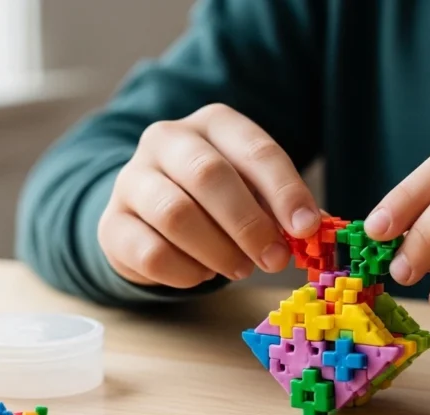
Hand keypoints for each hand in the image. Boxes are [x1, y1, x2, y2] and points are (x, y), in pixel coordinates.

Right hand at [98, 103, 320, 287]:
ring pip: (175, 215)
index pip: (254, 149)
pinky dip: (186, 272)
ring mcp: (132, 179)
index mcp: (213, 124)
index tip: (305, 229)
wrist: (147, 215)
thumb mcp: (253, 192)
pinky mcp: (112, 224)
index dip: (284, 191)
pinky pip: (151, 252)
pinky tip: (201, 274)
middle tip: (274, 259)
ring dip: (217, 250)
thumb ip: (283, 209)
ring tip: (239, 267)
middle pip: (209, 175)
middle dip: (249, 224)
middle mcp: (167, 140)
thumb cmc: (215, 201)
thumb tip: (317, 230)